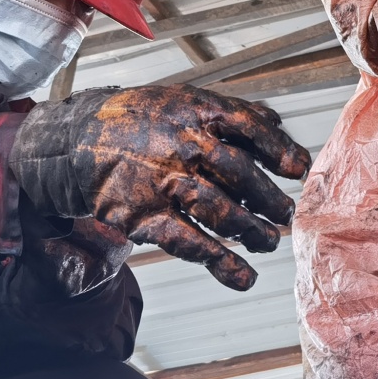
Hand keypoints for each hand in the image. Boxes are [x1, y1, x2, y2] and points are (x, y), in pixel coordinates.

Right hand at [12, 85, 311, 290]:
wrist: (78, 140)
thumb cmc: (143, 123)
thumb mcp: (185, 102)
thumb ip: (232, 113)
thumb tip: (278, 126)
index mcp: (196, 111)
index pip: (249, 127)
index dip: (279, 150)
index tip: (299, 170)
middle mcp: (181, 144)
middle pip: (239, 173)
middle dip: (270, 198)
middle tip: (285, 213)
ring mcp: (163, 181)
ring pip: (221, 211)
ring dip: (252, 231)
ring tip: (268, 241)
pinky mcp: (144, 216)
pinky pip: (189, 243)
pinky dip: (220, 263)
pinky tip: (243, 276)